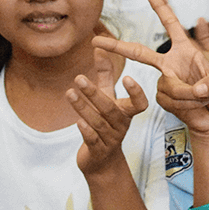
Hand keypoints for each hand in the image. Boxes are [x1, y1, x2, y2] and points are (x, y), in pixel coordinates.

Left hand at [69, 47, 148, 178]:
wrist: (102, 160)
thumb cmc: (105, 123)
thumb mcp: (107, 98)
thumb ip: (105, 75)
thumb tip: (100, 49)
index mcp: (126, 112)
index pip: (139, 103)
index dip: (135, 92)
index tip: (127, 78)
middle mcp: (121, 125)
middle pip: (110, 109)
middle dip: (94, 94)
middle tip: (79, 78)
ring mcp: (110, 139)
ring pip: (98, 123)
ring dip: (83, 108)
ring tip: (69, 94)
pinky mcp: (98, 150)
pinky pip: (93, 140)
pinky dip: (86, 131)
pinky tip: (77, 122)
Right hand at [93, 0, 208, 137]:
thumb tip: (198, 89)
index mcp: (186, 51)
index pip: (172, 26)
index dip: (162, 10)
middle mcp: (171, 64)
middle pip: (141, 53)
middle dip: (118, 47)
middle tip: (96, 41)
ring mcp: (165, 81)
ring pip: (170, 86)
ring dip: (191, 94)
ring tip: (206, 97)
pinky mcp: (163, 98)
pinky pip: (170, 99)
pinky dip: (187, 104)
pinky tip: (196, 105)